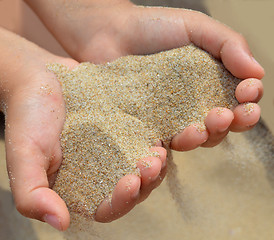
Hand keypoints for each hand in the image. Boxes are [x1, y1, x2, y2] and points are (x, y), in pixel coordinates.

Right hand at [0, 27, 166, 229]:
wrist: (40, 79)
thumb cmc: (28, 116)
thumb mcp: (24, 154)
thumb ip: (32, 193)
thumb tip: (60, 223)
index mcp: (79, 186)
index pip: (106, 208)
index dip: (122, 201)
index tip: (130, 182)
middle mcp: (100, 171)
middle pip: (132, 189)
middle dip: (146, 182)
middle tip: (153, 164)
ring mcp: (114, 150)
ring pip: (142, 167)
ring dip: (156, 165)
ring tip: (160, 151)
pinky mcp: (123, 130)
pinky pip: (143, 141)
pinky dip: (154, 142)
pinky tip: (160, 136)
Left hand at [25, 0, 263, 148]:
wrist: (109, 34)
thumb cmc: (153, 27)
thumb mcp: (195, 27)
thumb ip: (227, 44)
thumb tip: (257, 72)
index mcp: (210, 83)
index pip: (238, 100)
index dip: (248, 101)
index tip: (247, 92)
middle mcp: (192, 105)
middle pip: (219, 125)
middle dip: (228, 124)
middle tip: (225, 115)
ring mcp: (168, 118)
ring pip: (192, 139)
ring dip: (201, 139)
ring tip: (198, 131)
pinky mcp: (145, 128)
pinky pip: (158, 144)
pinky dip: (165, 151)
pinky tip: (165, 149)